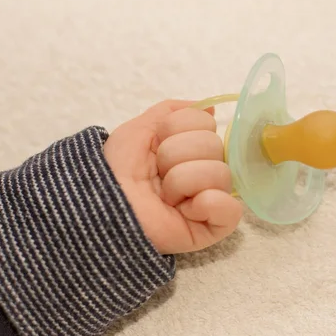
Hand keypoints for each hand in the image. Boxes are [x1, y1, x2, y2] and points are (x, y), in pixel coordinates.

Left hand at [103, 99, 242, 253]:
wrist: (104, 207)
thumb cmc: (118, 170)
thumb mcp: (139, 130)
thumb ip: (170, 112)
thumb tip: (209, 109)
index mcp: (192, 148)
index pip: (204, 123)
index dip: (175, 131)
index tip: (156, 147)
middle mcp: (207, 170)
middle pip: (213, 145)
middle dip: (175, 157)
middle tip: (157, 176)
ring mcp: (214, 199)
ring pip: (220, 173)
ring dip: (181, 182)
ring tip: (165, 198)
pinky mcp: (216, 227)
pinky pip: (232, 208)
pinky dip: (207, 204)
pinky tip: (185, 210)